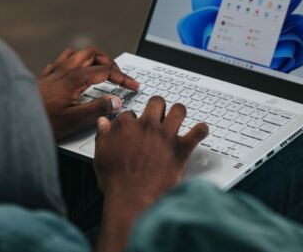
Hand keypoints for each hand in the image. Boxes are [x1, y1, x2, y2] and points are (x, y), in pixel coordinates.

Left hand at [37, 47, 139, 139]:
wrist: (16, 120)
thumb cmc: (43, 122)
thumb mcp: (75, 119)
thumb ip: (98, 108)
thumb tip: (116, 101)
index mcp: (75, 78)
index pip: (106, 70)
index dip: (123, 77)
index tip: (132, 85)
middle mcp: (64, 69)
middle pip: (92, 53)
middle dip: (108, 61)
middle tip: (117, 75)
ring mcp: (53, 71)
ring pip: (76, 53)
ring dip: (90, 58)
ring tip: (99, 69)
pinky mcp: (44, 76)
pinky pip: (61, 60)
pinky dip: (74, 62)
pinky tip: (74, 74)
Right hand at [94, 97, 207, 251]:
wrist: (132, 199)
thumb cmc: (116, 181)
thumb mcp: (101, 155)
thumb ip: (103, 135)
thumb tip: (103, 123)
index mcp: (126, 126)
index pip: (130, 113)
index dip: (133, 120)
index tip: (134, 127)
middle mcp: (147, 126)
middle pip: (156, 103)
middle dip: (157, 106)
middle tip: (158, 114)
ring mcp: (165, 136)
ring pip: (179, 110)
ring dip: (179, 112)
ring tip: (179, 116)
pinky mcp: (180, 149)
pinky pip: (197, 133)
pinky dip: (201, 130)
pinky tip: (201, 130)